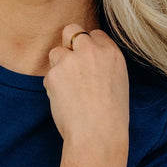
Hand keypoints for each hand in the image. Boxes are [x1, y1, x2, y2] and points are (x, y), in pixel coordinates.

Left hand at [43, 24, 129, 153]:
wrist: (98, 135)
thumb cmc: (111, 116)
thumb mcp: (118, 81)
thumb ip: (103, 63)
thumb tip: (86, 56)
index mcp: (111, 52)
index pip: (94, 34)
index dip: (88, 47)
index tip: (87, 62)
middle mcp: (91, 51)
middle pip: (71, 31)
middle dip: (68, 44)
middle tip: (71, 66)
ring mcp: (71, 60)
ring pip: (56, 53)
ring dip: (58, 67)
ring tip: (69, 90)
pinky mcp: (54, 74)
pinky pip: (48, 75)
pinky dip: (53, 86)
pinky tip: (64, 101)